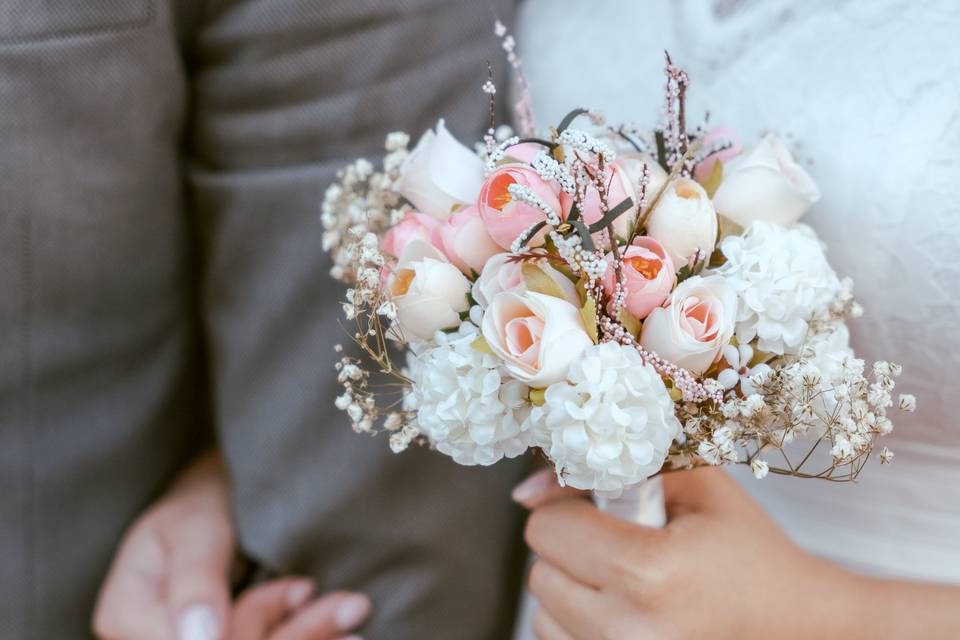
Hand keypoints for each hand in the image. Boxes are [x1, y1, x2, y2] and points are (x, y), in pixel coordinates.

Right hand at [93, 451, 370, 639]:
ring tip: (351, 607)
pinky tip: (342, 626)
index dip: (253, 626)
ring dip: (308, 634)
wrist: (216, 490)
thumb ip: (196, 579)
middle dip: (296, 634)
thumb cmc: (200, 495)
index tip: (304, 590)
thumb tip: (200, 638)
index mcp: (126, 613)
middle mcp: (151, 638)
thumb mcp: (196, 524)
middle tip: (352, 604)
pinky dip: (304, 633)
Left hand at [515, 467, 893, 639]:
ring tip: (630, 584)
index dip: (572, 508)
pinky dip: (582, 624)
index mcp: (648, 572)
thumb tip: (529, 488)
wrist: (800, 626)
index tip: (604, 508)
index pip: (547, 528)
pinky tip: (628, 612)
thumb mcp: (697, 487)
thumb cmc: (751, 554)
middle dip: (573, 549)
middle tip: (624, 546)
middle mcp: (627, 632)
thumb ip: (617, 467)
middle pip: (540, 572)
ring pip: (543, 614)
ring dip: (574, 590)